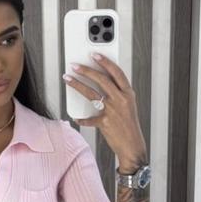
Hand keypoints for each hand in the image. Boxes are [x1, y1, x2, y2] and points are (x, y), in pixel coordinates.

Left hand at [63, 53, 147, 167]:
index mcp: (128, 94)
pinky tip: (76, 117)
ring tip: (67, 78)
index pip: (116, 72)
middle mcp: (121, 100)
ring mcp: (113, 111)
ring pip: (91, 93)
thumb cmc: (129, 126)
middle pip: (102, 80)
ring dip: (77, 84)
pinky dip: (82, 118)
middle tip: (75, 65)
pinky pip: (88, 118)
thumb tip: (99, 83)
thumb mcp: (128, 106)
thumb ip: (117, 94)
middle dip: (86, 70)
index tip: (95, 54)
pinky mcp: (104, 123)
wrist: (132, 147)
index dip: (105, 62)